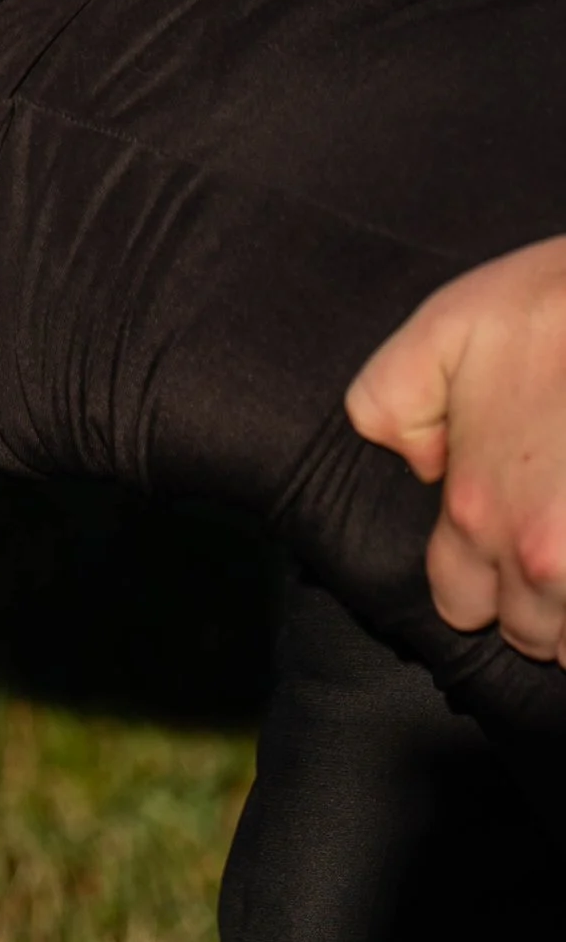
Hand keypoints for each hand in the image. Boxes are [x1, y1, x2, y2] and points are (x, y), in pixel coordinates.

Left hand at [345, 237, 565, 662]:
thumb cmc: (547, 307)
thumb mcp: (439, 332)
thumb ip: (390, 402)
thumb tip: (418, 467)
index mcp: (478, 513)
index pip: (458, 603)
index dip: (475, 579)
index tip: (497, 543)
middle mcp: (542, 559)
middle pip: (531, 634)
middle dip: (536, 603)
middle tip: (550, 544)